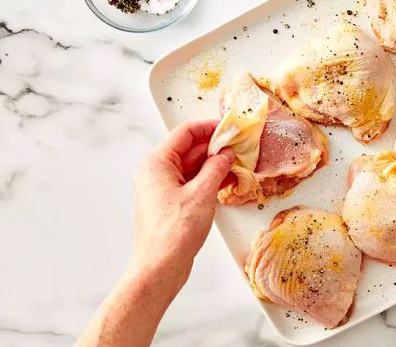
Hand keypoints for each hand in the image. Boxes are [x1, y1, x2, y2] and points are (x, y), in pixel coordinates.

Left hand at [129, 120, 233, 291]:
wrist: (160, 268)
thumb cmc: (173, 233)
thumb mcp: (202, 193)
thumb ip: (216, 168)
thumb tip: (226, 154)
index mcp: (157, 163)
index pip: (185, 133)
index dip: (209, 128)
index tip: (229, 128)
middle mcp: (156, 172)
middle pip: (189, 149)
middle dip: (215, 148)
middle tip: (239, 148)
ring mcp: (162, 188)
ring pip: (192, 167)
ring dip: (214, 165)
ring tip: (238, 165)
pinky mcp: (170, 203)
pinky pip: (191, 183)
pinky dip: (209, 180)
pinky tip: (227, 181)